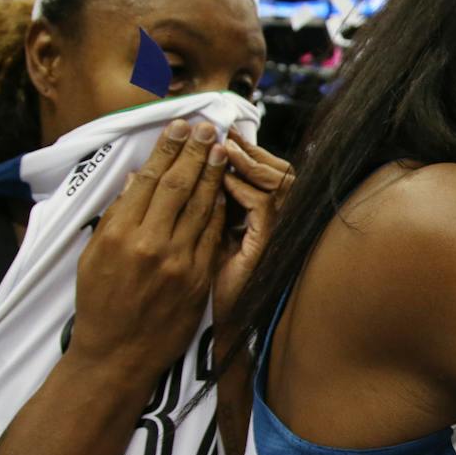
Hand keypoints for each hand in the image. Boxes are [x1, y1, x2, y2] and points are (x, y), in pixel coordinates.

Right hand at [69, 120, 226, 380]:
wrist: (118, 354)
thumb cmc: (100, 304)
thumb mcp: (94, 257)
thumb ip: (117, 216)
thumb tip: (137, 178)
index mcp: (119, 235)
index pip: (149, 180)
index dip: (166, 150)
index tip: (177, 126)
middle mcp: (150, 244)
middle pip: (178, 186)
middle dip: (194, 152)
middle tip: (206, 127)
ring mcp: (179, 261)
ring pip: (201, 207)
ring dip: (213, 174)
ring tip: (220, 147)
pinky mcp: (199, 278)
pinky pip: (213, 235)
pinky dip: (220, 209)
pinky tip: (225, 189)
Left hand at [212, 134, 294, 329]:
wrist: (212, 322)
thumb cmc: (202, 282)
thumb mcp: (201, 235)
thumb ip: (200, 204)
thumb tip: (178, 167)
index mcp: (255, 216)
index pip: (262, 171)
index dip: (246, 150)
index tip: (218, 132)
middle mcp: (270, 222)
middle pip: (278, 172)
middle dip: (250, 150)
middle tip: (223, 133)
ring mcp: (271, 234)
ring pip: (276, 184)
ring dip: (249, 163)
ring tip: (222, 149)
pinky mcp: (266, 248)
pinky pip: (263, 209)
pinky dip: (244, 190)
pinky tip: (223, 181)